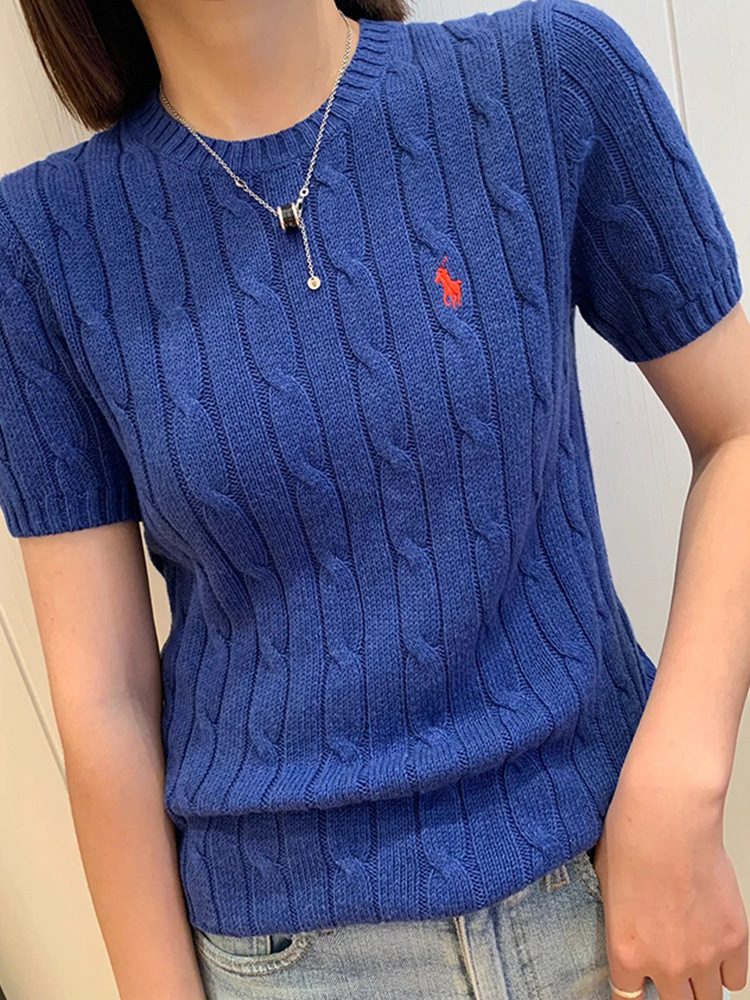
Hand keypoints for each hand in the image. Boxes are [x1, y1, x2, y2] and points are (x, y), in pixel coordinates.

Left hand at [592, 763, 747, 999]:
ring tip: (694, 964)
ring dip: (700, 985)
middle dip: (670, 989)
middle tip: (669, 967)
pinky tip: (718, 954)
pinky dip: (727, 970)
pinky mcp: (735, 940)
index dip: (634, 989)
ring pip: (708, 999)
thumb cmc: (631, 837)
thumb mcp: (604, 885)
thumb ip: (619, 919)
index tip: (639, 982)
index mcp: (625, 952)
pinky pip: (736, 978)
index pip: (627, 999)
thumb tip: (627, 923)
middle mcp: (665, 964)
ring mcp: (704, 956)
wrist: (669, 816)